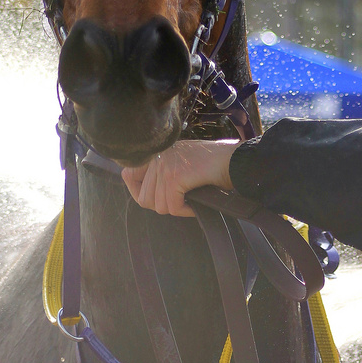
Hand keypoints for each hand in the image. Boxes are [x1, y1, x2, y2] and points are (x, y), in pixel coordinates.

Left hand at [121, 139, 240, 217]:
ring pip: (157, 206)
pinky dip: (185, 210)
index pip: (128, 176)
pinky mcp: (175, 177)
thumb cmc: (212, 164)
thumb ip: (161, 172)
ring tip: (190, 199)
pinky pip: (172, 206)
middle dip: (163, 205)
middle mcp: (157, 157)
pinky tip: (195, 202)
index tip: (156, 198)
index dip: (138, 192)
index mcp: (156, 152)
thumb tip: (145, 195)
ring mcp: (164, 166)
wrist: (233, 160)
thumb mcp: (179, 163)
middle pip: (143, 198)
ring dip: (176, 209)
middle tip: (180, 201)